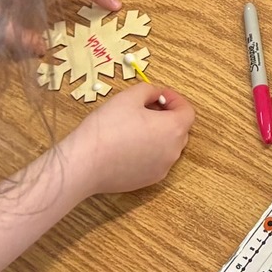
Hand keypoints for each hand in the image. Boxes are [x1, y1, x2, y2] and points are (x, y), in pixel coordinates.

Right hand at [64, 85, 194, 194]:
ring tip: (134, 126)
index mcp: (174, 129)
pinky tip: (127, 145)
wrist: (84, 163)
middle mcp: (173, 151)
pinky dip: (148, 151)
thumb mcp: (130, 96)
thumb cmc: (108, 126)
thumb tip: (157, 95)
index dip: (174, 99)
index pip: (187, 111)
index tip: (158, 95)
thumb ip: (150, 90)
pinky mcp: (147, 181)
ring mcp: (161, 169)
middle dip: (166, 116)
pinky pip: (155, 161)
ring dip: (158, 134)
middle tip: (145, 108)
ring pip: (167, 146)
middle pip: (179, 129)